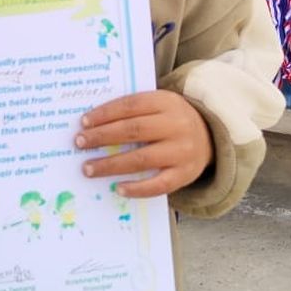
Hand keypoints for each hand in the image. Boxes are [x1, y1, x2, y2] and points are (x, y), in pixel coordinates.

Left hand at [74, 91, 213, 197]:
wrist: (211, 136)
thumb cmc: (172, 119)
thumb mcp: (159, 105)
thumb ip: (133, 110)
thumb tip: (93, 123)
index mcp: (167, 102)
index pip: (130, 105)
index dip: (105, 113)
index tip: (83, 122)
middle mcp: (176, 125)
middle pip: (133, 131)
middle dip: (102, 137)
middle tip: (79, 143)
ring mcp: (182, 151)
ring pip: (141, 159)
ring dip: (111, 165)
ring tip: (88, 168)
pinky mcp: (185, 174)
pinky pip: (158, 185)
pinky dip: (136, 188)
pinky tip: (117, 188)